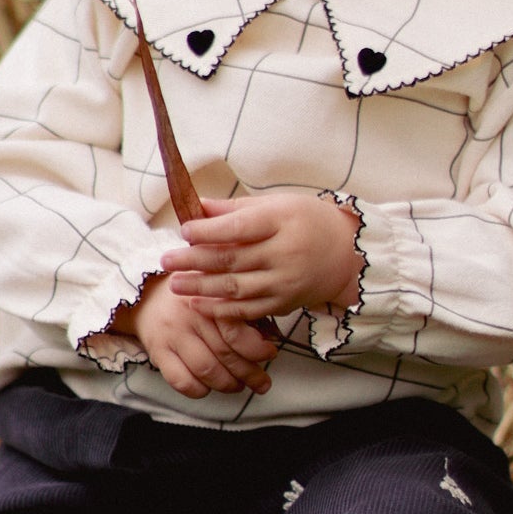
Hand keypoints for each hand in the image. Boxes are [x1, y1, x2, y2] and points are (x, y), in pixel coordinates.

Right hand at [114, 272, 278, 398]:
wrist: (145, 294)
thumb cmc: (190, 295)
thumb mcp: (215, 290)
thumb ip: (239, 309)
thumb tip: (269, 337)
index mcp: (208, 297)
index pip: (236, 330)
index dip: (257, 348)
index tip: (270, 353)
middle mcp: (190, 316)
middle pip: (225, 354)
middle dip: (249, 374)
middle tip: (262, 382)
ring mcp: (172, 335)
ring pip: (206, 370)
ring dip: (227, 384)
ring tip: (238, 385)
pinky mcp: (158, 353)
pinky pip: (181, 380)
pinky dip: (199, 390)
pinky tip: (208, 387)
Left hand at [161, 193, 361, 322]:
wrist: (346, 254)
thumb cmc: (307, 221)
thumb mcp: (278, 204)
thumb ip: (236, 207)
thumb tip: (198, 206)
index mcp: (282, 222)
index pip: (239, 228)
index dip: (208, 231)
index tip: (184, 230)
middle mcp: (285, 253)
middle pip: (232, 259)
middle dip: (194, 261)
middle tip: (166, 260)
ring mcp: (285, 282)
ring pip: (235, 288)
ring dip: (201, 288)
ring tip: (175, 284)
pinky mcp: (284, 304)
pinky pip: (247, 310)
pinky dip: (220, 309)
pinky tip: (198, 304)